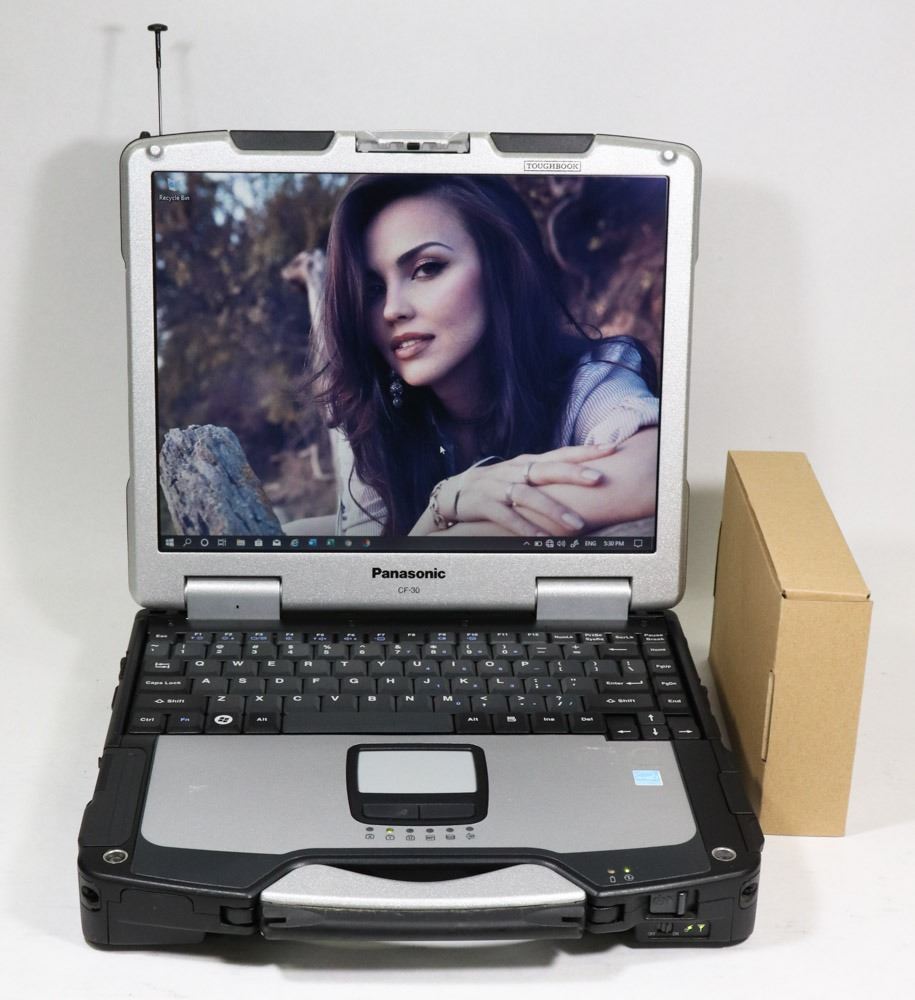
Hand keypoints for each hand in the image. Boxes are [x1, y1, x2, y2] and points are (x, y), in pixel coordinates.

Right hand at [440, 443, 615, 535]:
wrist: (455, 492)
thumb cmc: (497, 483)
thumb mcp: (521, 473)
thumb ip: (548, 472)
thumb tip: (584, 472)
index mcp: (527, 462)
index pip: (560, 453)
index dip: (585, 450)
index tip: (610, 447)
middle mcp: (515, 471)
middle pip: (547, 468)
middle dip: (573, 473)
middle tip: (598, 479)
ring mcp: (499, 487)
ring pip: (529, 495)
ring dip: (554, 509)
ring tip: (576, 524)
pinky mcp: (485, 504)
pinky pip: (507, 517)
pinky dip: (525, 527)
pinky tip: (541, 537)